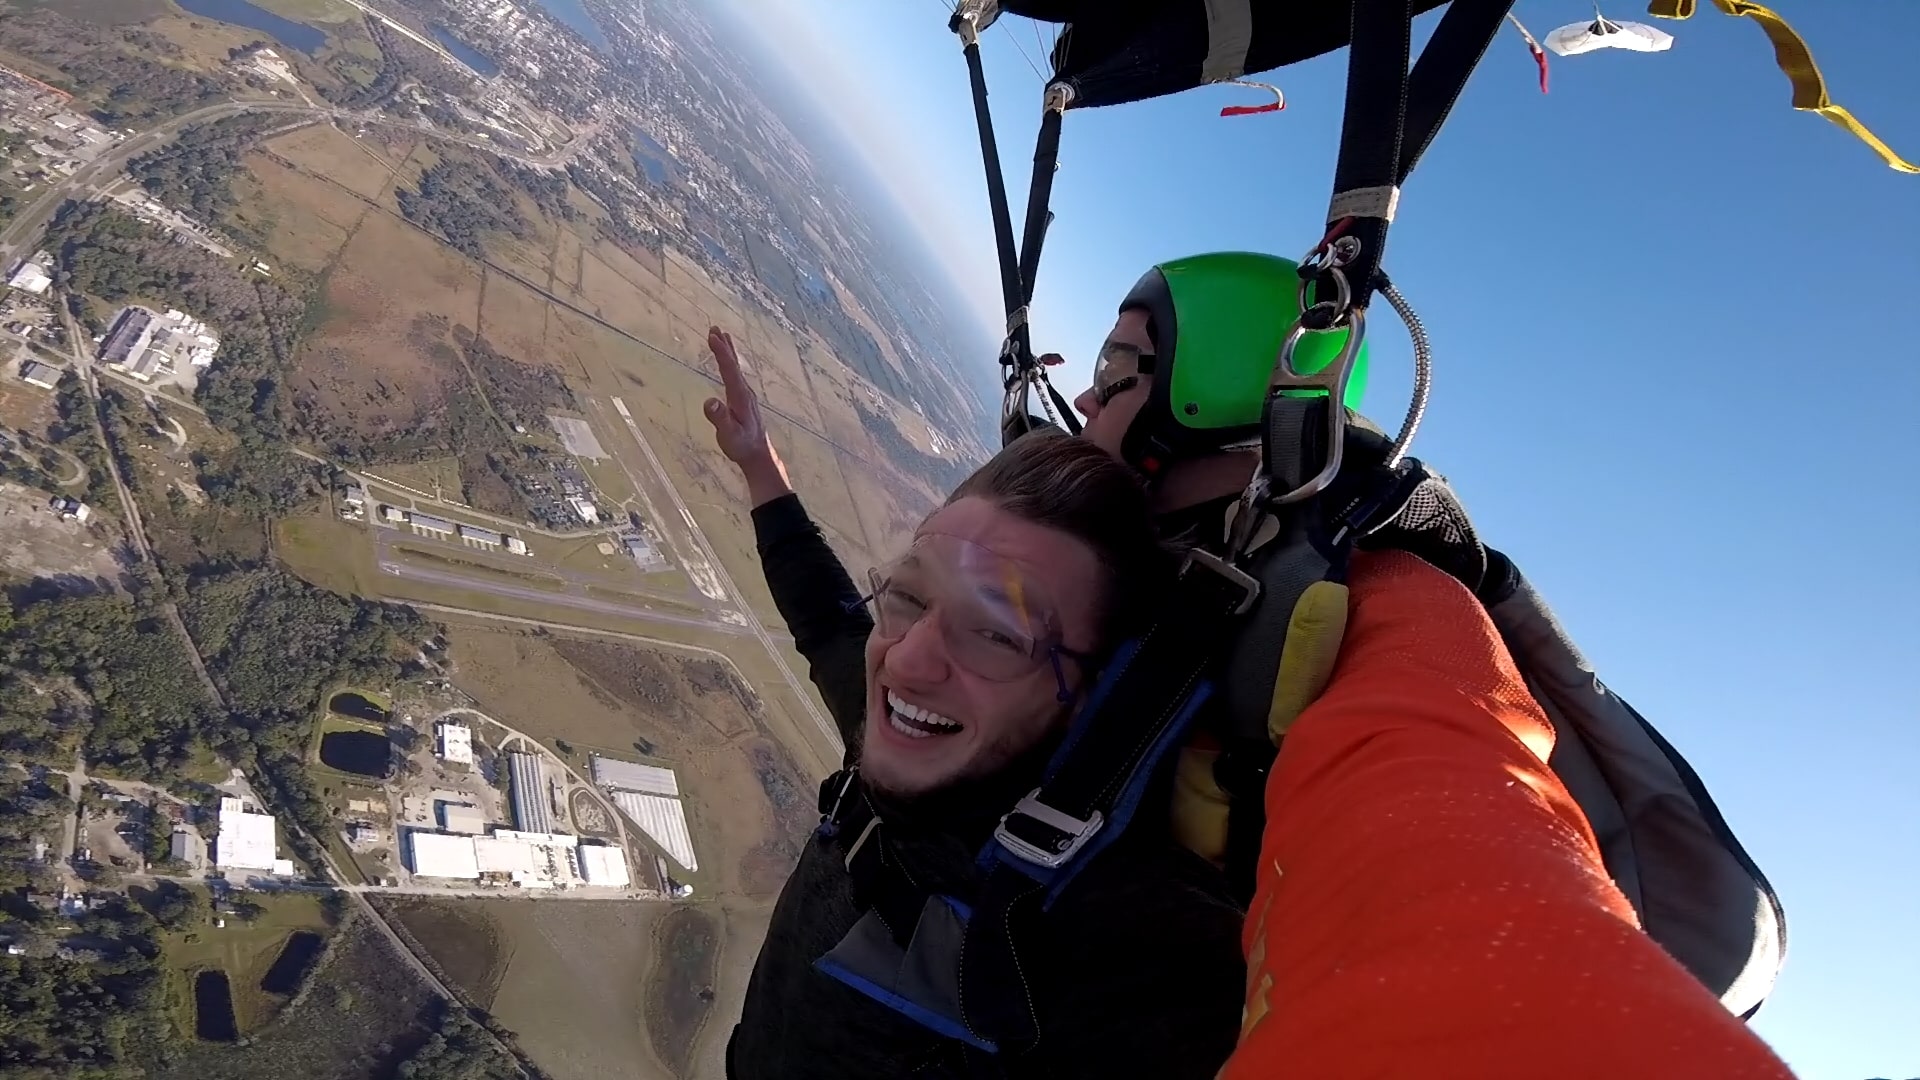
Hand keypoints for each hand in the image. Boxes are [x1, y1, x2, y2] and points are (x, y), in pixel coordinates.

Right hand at [703, 326, 790, 505]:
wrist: (758, 454)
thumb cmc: (742, 445)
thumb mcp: (729, 435)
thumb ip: (720, 419)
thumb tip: (710, 402)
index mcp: (740, 397)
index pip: (729, 370)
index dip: (721, 353)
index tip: (712, 336)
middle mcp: (744, 392)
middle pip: (733, 364)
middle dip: (724, 346)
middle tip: (715, 328)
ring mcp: (744, 394)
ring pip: (735, 368)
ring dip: (727, 351)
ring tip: (720, 335)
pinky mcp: (742, 399)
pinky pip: (734, 374)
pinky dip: (729, 362)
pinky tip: (727, 361)